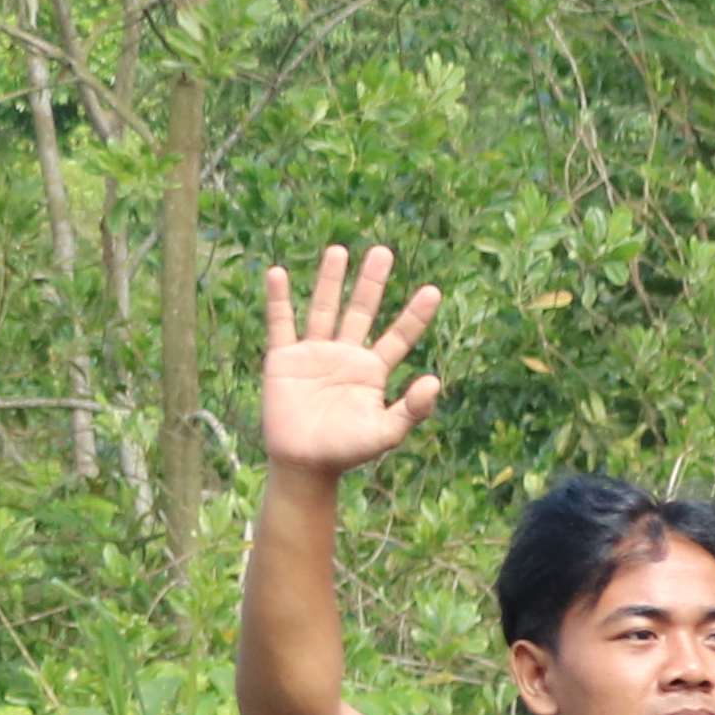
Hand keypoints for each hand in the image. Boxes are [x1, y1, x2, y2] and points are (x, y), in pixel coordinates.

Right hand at [257, 246, 443, 477]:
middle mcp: (345, 355)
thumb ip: (411, 409)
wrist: (306, 463)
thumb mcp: (386, 433)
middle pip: (362, 311)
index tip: (433, 290)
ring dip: (331, 280)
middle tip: (384, 252)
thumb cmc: (348, 450)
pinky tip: (279, 273)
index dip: (415, 315)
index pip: (399, 336)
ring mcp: (314, 353)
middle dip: (373, 283)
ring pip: (324, 308)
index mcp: (373, 371)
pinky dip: (279, 299)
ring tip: (339, 251)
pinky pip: (281, 323)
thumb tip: (435, 381)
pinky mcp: (284, 358)